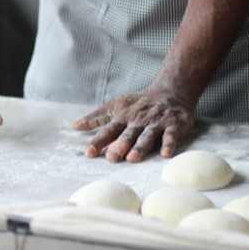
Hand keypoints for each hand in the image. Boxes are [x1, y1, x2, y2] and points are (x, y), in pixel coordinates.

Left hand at [73, 88, 194, 162]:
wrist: (171, 91)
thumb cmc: (139, 103)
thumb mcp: (115, 106)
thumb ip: (96, 118)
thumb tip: (74, 126)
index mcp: (123, 117)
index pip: (108, 130)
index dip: (98, 141)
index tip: (89, 153)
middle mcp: (138, 121)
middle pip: (127, 134)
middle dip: (119, 145)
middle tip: (111, 157)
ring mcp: (156, 123)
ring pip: (147, 136)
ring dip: (140, 147)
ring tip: (132, 158)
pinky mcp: (173, 125)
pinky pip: (171, 135)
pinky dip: (168, 144)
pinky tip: (165, 154)